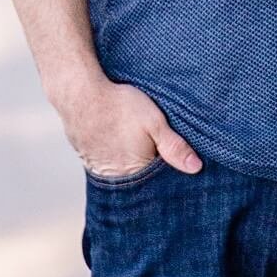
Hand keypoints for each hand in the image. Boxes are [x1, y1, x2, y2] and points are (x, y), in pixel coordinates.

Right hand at [58, 78, 202, 177]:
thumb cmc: (119, 106)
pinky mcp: (86, 158)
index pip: (158, 182)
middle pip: (140, 179)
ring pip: (123, 172)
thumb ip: (174, 147)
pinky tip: (117, 142)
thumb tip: (196, 168)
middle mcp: (116, 177)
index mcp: (136, 171)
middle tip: (152, 147)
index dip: (168, 171)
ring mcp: (99, 169)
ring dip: (130, 162)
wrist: (80, 94)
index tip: (174, 159)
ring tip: (133, 143)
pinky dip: (114, 157)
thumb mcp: (154, 122)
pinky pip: (106, 164)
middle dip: (149, 168)